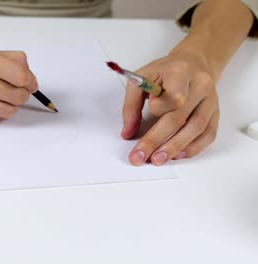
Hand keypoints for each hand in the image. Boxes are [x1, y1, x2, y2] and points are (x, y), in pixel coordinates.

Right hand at [0, 42, 37, 120]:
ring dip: (12, 105)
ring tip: (5, 96)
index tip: (30, 81)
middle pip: (17, 94)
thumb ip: (4, 59)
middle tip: (21, 90)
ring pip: (8, 110)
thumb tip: (28, 73)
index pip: (20, 74)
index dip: (30, 80)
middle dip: (24, 93)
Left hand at [121, 51, 219, 165]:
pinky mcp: (215, 113)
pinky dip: (193, 148)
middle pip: (179, 117)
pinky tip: (178, 155)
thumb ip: (131, 105)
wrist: (193, 63)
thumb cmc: (165, 72)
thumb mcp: (141, 78)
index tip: (149, 110)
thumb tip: (127, 133)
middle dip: (158, 140)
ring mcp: (210, 100)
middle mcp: (200, 85)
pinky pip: (208, 134)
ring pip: (196, 128)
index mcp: (180, 71)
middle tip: (143, 156)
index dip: (159, 108)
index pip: (173, 96)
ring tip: (158, 159)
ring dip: (175, 147)